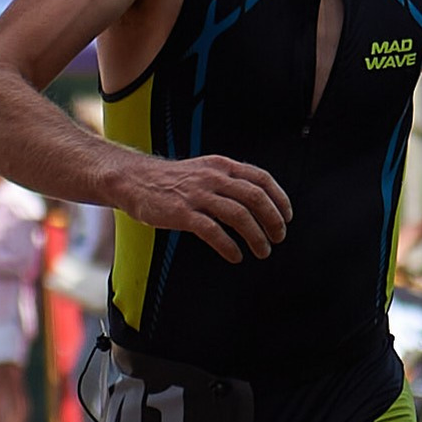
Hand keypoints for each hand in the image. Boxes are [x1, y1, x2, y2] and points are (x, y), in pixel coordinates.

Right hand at [120, 153, 290, 262]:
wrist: (134, 180)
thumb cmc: (172, 181)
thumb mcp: (204, 171)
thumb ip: (228, 181)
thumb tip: (258, 200)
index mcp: (222, 166)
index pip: (261, 179)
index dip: (279, 198)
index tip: (287, 216)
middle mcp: (213, 177)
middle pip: (255, 197)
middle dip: (273, 220)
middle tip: (279, 237)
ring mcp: (197, 195)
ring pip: (239, 215)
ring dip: (256, 236)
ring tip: (262, 251)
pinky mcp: (182, 213)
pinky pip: (213, 231)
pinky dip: (229, 246)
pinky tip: (236, 256)